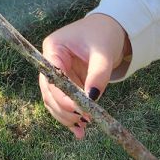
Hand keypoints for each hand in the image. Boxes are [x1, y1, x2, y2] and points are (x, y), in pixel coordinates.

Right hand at [39, 14, 129, 139]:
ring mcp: (58, 73)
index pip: (51, 76)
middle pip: (48, 91)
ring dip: (65, 116)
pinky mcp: (67, 82)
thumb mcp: (103, 52)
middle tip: (81, 122)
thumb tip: (92, 99)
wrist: (111, 29)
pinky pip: (64, 101)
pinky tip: (80, 129)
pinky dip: (71, 114)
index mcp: (53, 48)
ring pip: (53, 99)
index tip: (77, 110)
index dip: (61, 95)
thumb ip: (98, 74)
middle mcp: (51, 62)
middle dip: (63, 109)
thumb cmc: (103, 34)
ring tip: (82, 130)